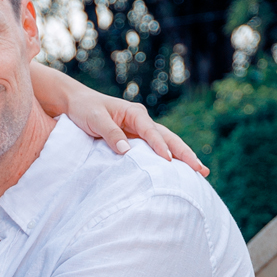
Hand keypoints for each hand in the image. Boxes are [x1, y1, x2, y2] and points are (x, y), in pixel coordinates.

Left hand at [31, 64, 210, 175]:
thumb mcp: (95, 119)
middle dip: (185, 153)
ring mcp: (141, 132)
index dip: (160, 146)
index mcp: (134, 114)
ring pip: (167, 145)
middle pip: (169, 138)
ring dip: (182, 157)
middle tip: (201, 170)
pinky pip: (156, 151)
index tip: (168, 161)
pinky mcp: (136, 141)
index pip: (152, 131)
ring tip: (200, 172)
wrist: (74, 103)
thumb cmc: (84, 109)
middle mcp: (142, 122)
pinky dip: (169, 160)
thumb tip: (126, 152)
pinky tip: (178, 173)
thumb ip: (110, 134)